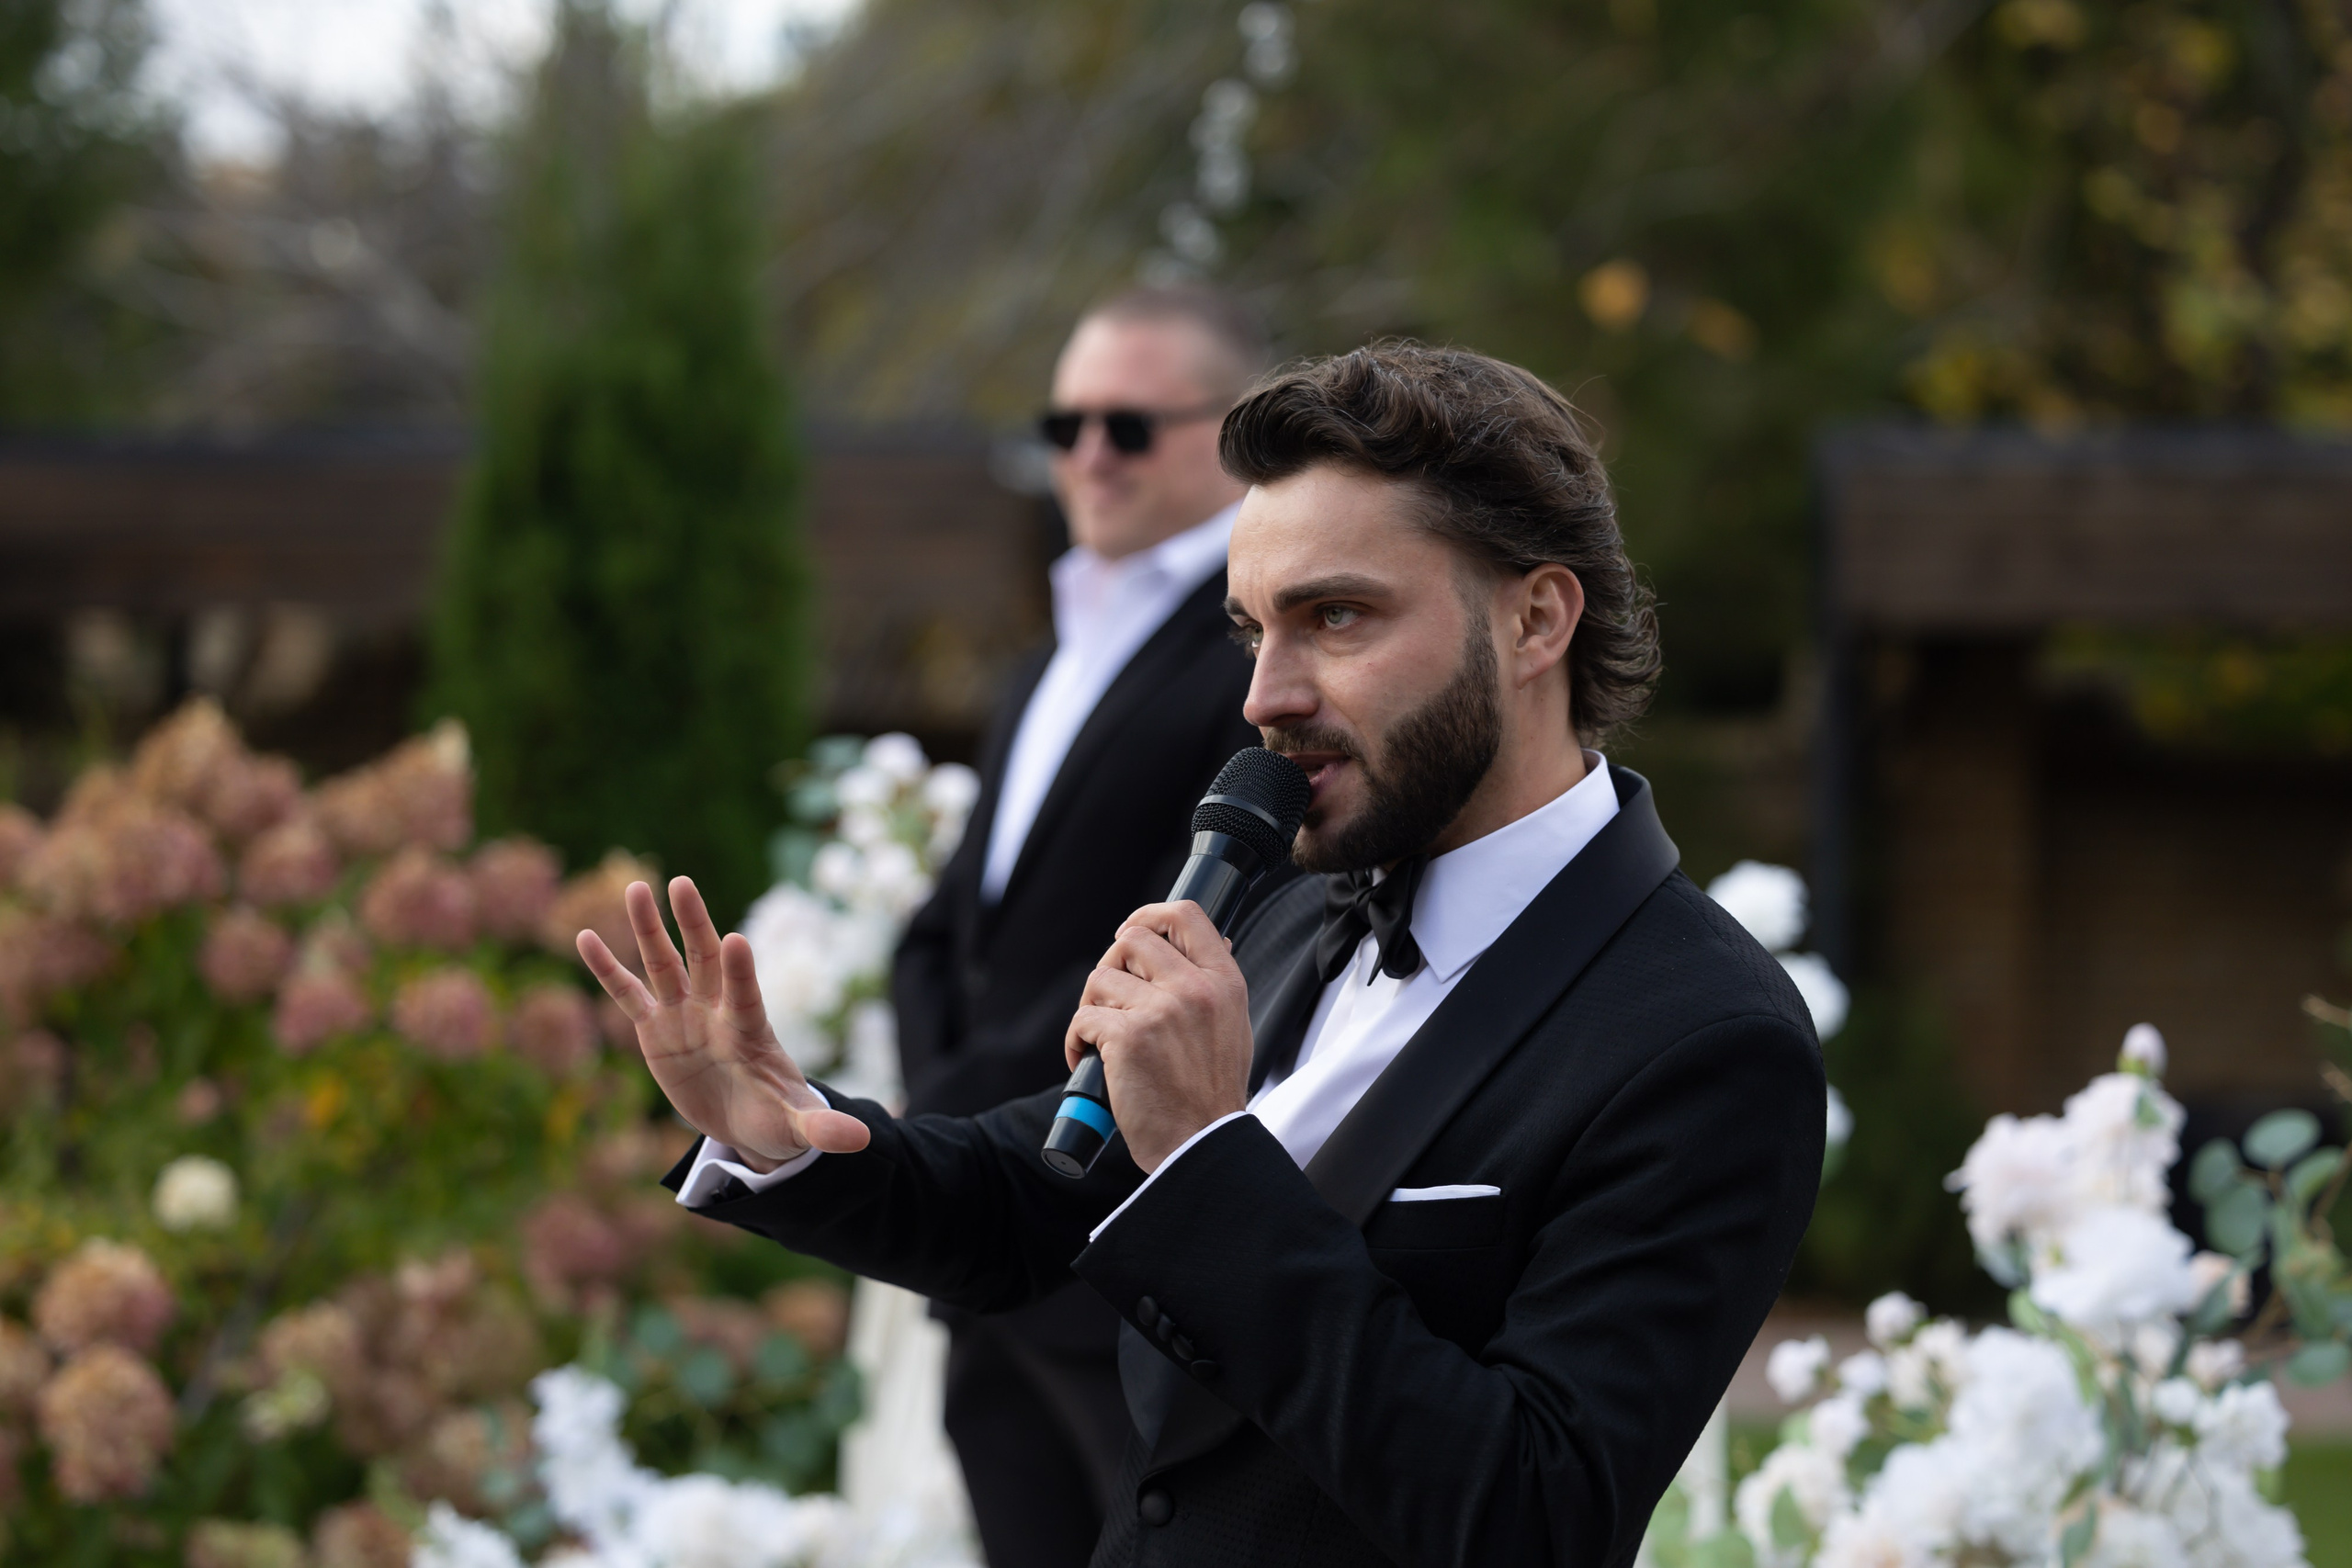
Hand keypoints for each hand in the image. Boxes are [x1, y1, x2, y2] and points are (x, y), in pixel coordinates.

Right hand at [577, 876, 869, 1171]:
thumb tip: (861, 1137)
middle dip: (693, 924)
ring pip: (663, 966)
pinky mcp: (655, 1029)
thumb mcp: (799, 1127)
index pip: (745, 995)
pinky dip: (607, 968)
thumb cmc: (778, 1116)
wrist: (748, 1121)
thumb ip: (822, 1128)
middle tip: (682, 883)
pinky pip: (628, 994)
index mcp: (751, 1030)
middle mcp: (716, 1012)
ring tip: (635, 888)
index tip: (737, 939)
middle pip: (704, 961)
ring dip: (648, 930)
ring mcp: (684, 1015)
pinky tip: (585, 937)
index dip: (741, 971)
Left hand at [1065, 900, 1252, 1171]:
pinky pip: (1083, 1018)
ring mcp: (1160, 1011)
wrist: (1202, 1144)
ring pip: (1100, 979)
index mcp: (1223, 982)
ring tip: (1102, 1039)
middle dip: (1110, 966)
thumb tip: (1212, 940)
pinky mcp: (1128, 1038)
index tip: (1130, 931)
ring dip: (1092, 1007)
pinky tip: (1089, 1060)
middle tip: (1110, 999)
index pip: (1185, 916)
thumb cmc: (1212, 1093)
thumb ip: (1215, 984)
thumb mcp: (1234, 1025)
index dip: (1149, 914)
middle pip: (1131, 940)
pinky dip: (1077, 1041)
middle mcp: (1194, 989)